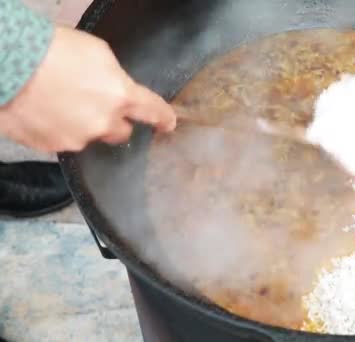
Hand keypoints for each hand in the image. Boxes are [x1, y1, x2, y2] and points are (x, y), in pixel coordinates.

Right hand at [0, 26, 175, 151]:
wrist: (9, 66)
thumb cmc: (53, 51)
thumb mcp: (97, 53)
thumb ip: (115, 78)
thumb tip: (117, 89)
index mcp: (121, 96)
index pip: (154, 112)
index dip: (164, 119)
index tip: (168, 125)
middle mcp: (104, 123)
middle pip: (121, 132)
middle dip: (114, 122)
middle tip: (95, 106)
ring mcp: (78, 138)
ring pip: (89, 136)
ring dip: (82, 124)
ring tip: (60, 103)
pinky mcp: (54, 147)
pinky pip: (64, 141)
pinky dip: (59, 129)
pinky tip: (45, 112)